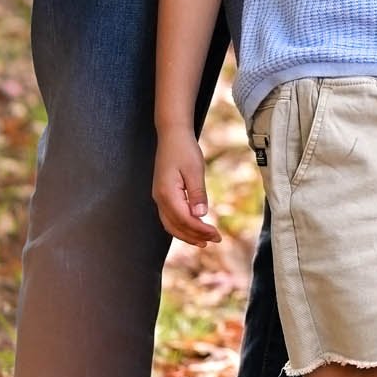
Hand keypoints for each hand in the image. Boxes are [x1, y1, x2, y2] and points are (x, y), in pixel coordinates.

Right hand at [153, 129, 220, 245]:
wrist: (172, 135)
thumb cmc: (184, 150)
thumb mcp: (195, 170)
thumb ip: (197, 194)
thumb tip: (200, 215)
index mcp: (167, 194)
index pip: (185, 220)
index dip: (201, 230)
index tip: (216, 235)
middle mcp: (160, 199)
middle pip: (176, 226)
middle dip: (195, 236)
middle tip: (215, 240)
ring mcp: (159, 197)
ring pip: (171, 224)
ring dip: (188, 235)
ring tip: (205, 241)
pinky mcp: (163, 195)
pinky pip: (170, 217)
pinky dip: (182, 226)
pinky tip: (193, 228)